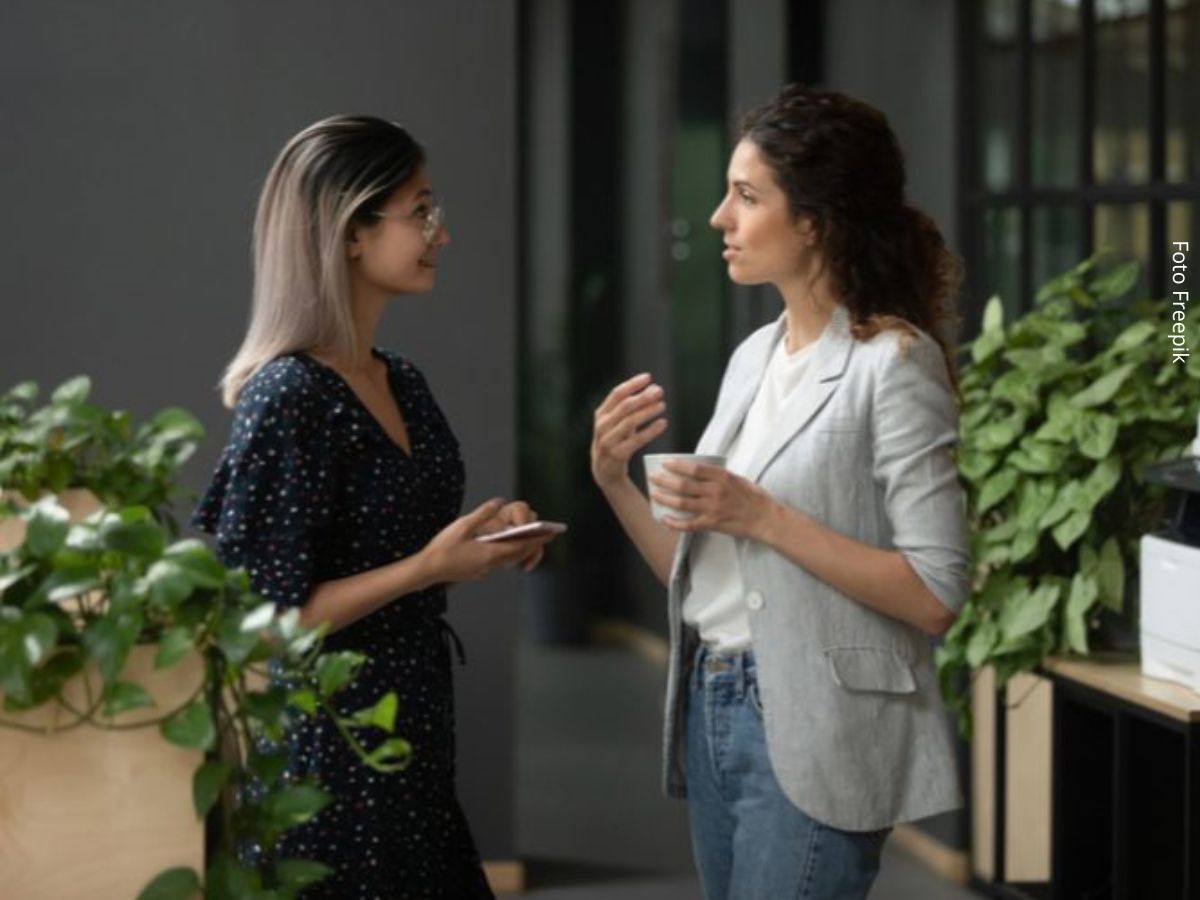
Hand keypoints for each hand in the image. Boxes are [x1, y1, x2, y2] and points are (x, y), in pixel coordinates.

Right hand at [422, 499, 555, 582]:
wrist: (427, 570)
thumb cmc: (443, 547)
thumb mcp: (463, 525)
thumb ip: (483, 513)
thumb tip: (499, 502)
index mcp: (490, 553)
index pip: (520, 546)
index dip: (536, 539)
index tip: (550, 534)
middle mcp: (490, 564)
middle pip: (517, 554)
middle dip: (532, 545)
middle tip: (546, 536)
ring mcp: (483, 570)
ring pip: (508, 560)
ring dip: (519, 551)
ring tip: (528, 541)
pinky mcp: (476, 573)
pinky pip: (497, 563)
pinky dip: (505, 555)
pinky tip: (502, 548)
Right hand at [591, 373, 667, 489]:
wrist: (605, 471)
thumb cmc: (615, 441)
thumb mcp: (617, 422)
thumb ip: (632, 407)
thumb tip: (654, 388)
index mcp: (601, 414)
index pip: (616, 394)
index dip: (633, 384)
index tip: (648, 377)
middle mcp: (602, 426)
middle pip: (624, 407)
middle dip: (643, 397)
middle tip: (659, 391)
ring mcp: (608, 441)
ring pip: (630, 422)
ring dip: (647, 412)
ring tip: (662, 405)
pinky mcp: (617, 455)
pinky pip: (636, 440)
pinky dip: (650, 431)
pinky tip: (662, 423)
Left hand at [648, 460, 776, 539]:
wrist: (766, 519)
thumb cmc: (755, 498)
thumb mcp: (738, 479)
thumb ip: (720, 476)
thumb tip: (700, 472)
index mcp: (723, 477)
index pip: (695, 468)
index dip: (677, 465)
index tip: (665, 463)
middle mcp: (716, 492)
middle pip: (684, 485)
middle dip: (665, 481)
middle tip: (653, 478)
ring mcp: (713, 509)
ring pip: (682, 503)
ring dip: (665, 499)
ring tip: (654, 495)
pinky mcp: (713, 524)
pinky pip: (689, 524)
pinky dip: (675, 522)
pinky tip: (664, 519)